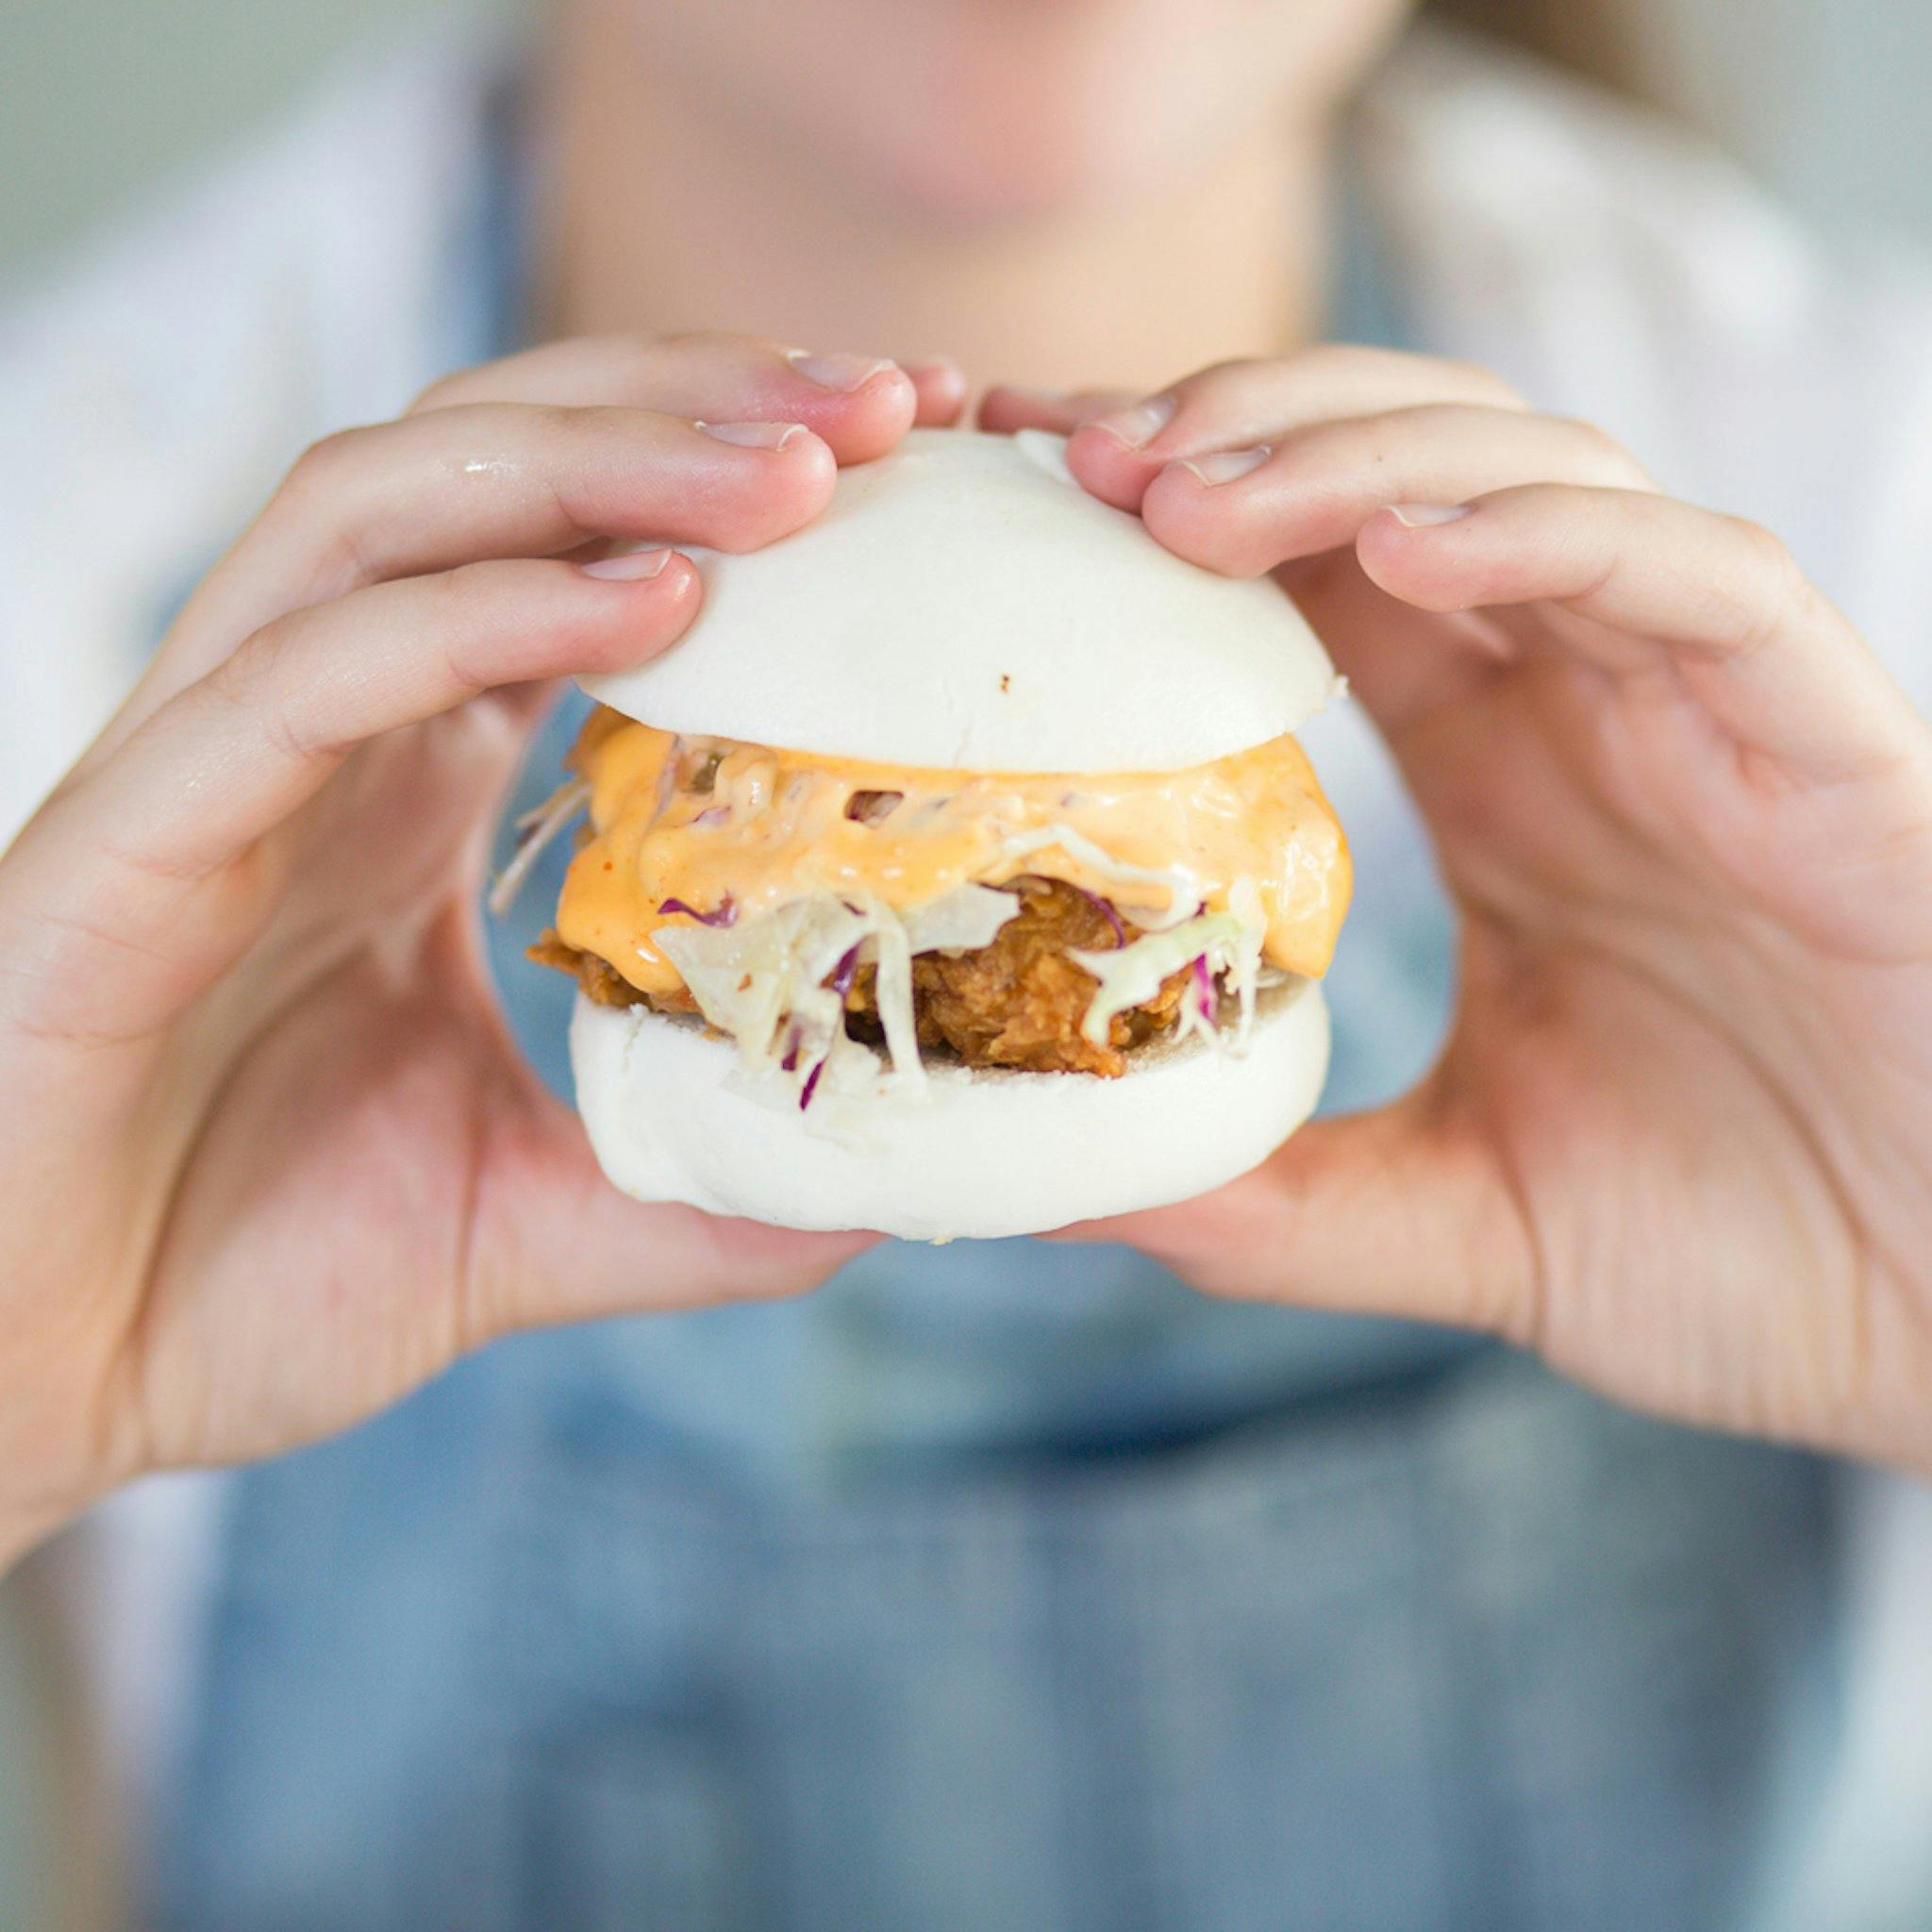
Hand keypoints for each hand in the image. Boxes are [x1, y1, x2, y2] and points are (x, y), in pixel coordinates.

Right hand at [0, 334, 965, 1564]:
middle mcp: (318, 724)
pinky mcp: (133, 833)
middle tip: (891, 402)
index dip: (735, 480)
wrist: (30, 1381)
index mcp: (404, 775)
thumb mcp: (528, 1217)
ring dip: (602, 456)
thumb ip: (689, 1186)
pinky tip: (652, 601)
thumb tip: (874, 1184)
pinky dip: (482, 612)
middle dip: (696, 404)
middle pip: (496, 461)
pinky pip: (312, 669)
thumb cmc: (242, 1277)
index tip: (914, 461)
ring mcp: (216, 756)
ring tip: (796, 464)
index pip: (572, 547)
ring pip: (393, 506)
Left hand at [987, 350, 1931, 1468]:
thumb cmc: (1738, 1252)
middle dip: (1237, 436)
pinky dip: (1556, 540)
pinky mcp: (1831, 744)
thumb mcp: (1455, 1219)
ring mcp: (1711, 709)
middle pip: (1404, 475)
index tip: (1017, 503)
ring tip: (1192, 495)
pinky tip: (1407, 553)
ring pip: (1537, 479)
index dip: (1170, 518)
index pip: (1315, 581)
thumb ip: (1275, 1202)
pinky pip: (1702, 581)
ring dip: (1357, 457)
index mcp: (1499, 779)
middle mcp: (1593, 709)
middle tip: (1073, 458)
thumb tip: (1069, 1195)